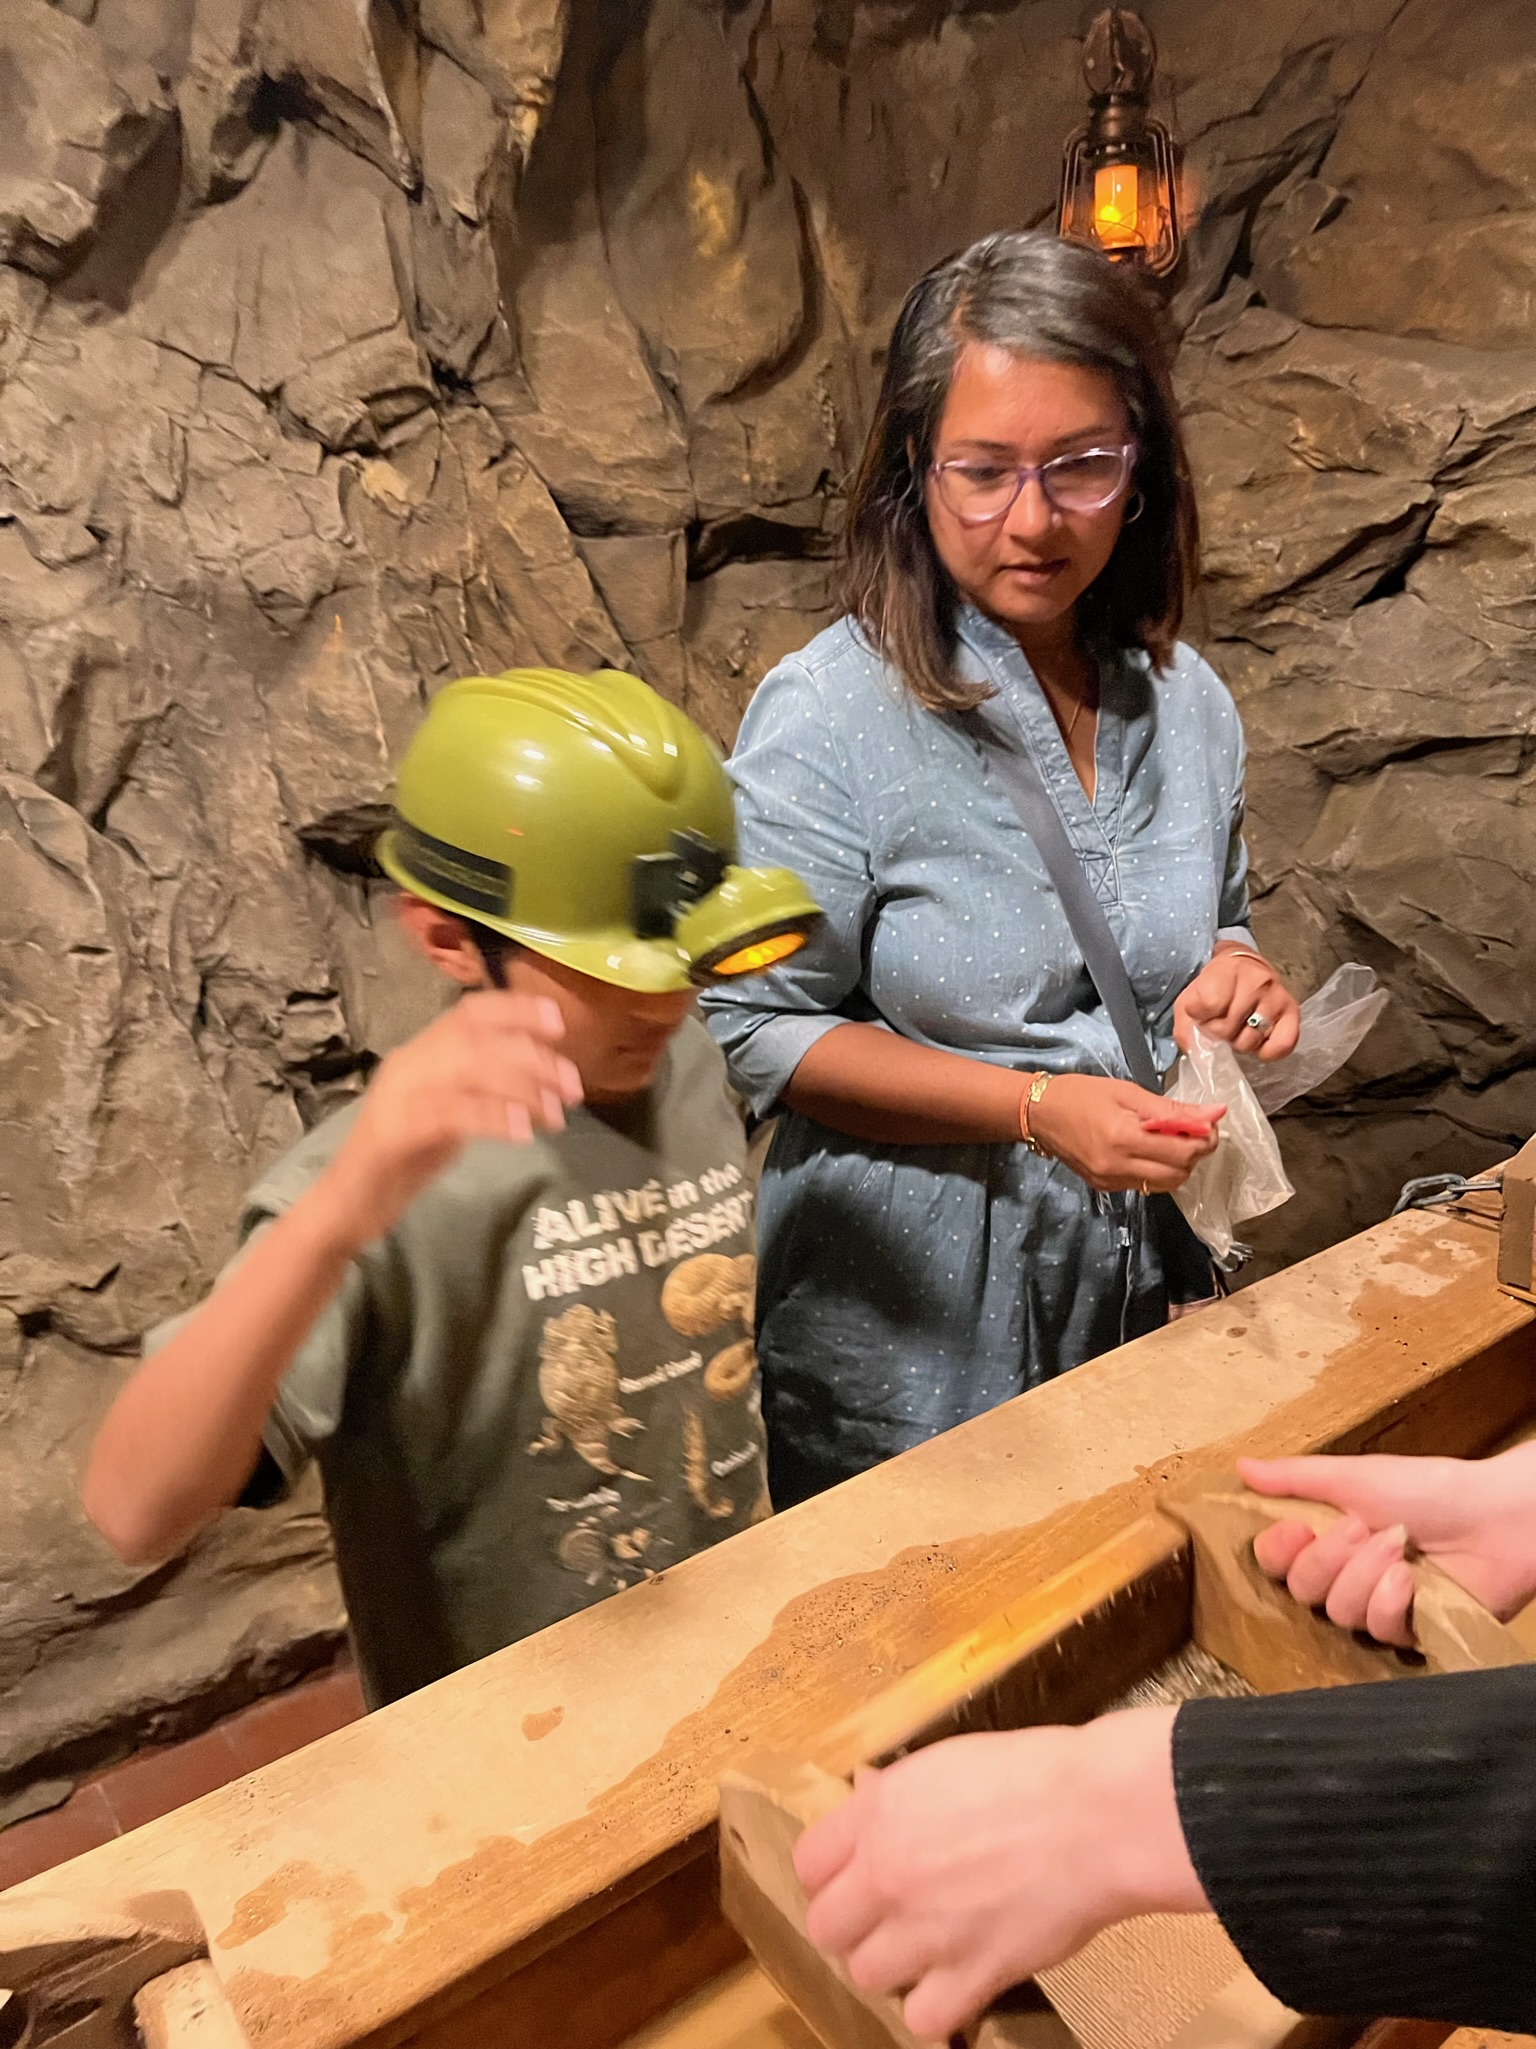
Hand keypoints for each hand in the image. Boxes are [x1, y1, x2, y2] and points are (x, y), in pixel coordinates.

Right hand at [314, 992, 581, 1248]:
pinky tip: (522, 1130)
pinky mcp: (395, 1132)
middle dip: (533, 1057)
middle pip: (478, 1039)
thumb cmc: (403, 1160)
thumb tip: (542, 1074)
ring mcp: (399, 1095)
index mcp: (421, 1053)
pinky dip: (492, 1117)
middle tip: (573, 1086)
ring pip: (468, 1069)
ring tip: (557, 1113)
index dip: (517, 1010)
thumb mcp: (450, 1112)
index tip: (560, 1022)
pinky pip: (450, 1112)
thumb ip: (482, 1087)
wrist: (348, 1205)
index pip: (470, 1012)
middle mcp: (409, 1064)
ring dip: (522, 1087)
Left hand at [794, 1712, 1204, 2041]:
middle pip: (826, 1928)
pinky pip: (923, 2018)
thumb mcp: (945, 1763)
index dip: (831, 1876)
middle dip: (855, 1926)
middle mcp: (888, 1873)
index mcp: (879, 1813)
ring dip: (895, 1967)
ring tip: (930, 1948)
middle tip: (891, 1918)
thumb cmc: (1034, 1775)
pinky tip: (961, 1981)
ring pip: (866, 1975)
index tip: (855, 1879)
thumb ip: (896, 1797)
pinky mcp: (971, 1974)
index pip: (808, 1864)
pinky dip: (939, 2008)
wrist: (1095, 1815)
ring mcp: (926, 1929)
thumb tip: (867, 1805)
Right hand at [1028, 1073, 1221, 1193]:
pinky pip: (1146, 1185)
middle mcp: (1118, 1166)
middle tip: (1192, 1130)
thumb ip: (1171, 1108)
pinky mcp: (1106, 1187)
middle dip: (1194, 1153)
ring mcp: (1111, 1181)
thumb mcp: (1127, 1092)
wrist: (1039, 1113)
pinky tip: (1150, 1150)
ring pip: (1166, 1184)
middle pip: (1179, 1173)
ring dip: (1178, 1164)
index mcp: (1124, 1138)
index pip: (1183, 1151)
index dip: (1205, 1139)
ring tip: (1171, 1140)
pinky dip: (1157, 1169)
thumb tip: (1214, 1113)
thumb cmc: (1081, 1094)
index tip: (1209, 1123)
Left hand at [1174, 949, 1299, 1061]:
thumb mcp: (1190, 998)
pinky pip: (1282, 1046)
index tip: (1201, 1011)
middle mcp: (1256, 981)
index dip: (1199, 1016)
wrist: (1243, 966)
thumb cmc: (1215, 986)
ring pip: (1248, 1041)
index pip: (1208, 1004)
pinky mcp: (1292, 1012)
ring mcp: (1276, 997)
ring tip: (1238, 1028)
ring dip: (1238, 1042)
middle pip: (1226, 1029)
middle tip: (1221, 1022)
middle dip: (1217, 1032)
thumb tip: (1195, 1049)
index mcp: (1227, 970)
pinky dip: (1266, 1052)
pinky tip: (1257, 1041)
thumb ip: (1185, 1026)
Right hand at [1239, 1446, 1535, 1647]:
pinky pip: (1377, 1630)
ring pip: (1338, 1611)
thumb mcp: (1354, 1476)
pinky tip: (1411, 1580)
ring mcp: (1374, 1606)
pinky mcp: (1407, 1632)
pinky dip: (1391, 1601)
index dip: (1278, 1551)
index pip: (1275, 1561)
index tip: (1296, 1528)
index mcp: (1325, 1536)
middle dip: (1331, 1558)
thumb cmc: (1428, 1489)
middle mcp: (1343, 1574)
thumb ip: (1295, 1477)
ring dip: (1367, 1574)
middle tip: (1364, 1528)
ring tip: (1399, 1545)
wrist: (1494, 1518)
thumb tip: (1240, 1465)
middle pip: (1302, 1589)